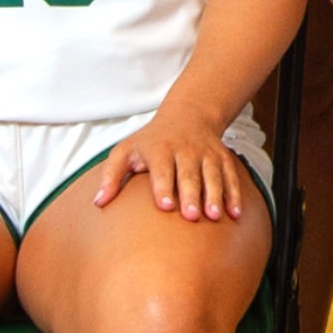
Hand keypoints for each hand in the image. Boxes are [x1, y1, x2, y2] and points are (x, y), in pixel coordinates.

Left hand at [85, 109, 258, 223]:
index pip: (162, 169)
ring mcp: (206, 154)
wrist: (188, 115)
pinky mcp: (222, 158)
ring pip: (212, 175)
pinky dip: (233, 194)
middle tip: (191, 216)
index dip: (163, 187)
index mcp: (159, 149)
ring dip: (215, 195)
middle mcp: (185, 150)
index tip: (165, 205)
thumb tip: (98, 202)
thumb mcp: (125, 150)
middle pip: (189, 174)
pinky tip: (234, 214)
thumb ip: (111, 175)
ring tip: (214, 216)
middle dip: (191, 194)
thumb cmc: (150, 141)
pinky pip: (230, 176)